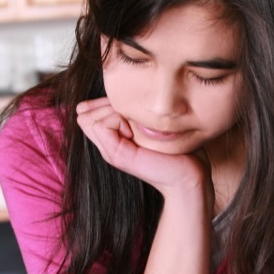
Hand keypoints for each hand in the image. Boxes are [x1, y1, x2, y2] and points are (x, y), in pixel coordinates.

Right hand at [75, 97, 210, 202]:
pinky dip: (117, 121)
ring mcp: (109, 151)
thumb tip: (104, 98)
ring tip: (135, 130)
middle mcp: (107, 145)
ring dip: (114, 113)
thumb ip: (125, 112)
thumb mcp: (146, 122)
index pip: (85, 110)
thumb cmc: (175, 147)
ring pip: (89, 118)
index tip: (132, 116)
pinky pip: (101, 125)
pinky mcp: (116, 155)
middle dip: (108, 107)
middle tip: (134, 123)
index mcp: (112, 137)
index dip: (105, 104)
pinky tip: (134, 134)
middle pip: (84, 113)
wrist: (188, 174)